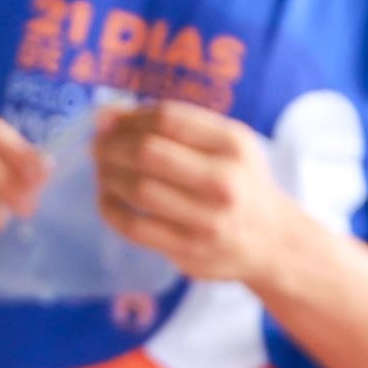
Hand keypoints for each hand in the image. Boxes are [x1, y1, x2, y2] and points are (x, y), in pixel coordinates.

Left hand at [92, 99, 312, 290]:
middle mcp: (224, 181)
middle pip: (148, 153)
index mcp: (233, 144)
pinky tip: (107, 199)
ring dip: (108, 176)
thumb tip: (107, 116)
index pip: (166, 119)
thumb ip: (175, 125)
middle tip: (97, 147)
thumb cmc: (238, 182)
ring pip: (138, 189)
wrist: (270, 241)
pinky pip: (135, 227)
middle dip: (112, 146)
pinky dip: (111, 210)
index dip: (128, 117)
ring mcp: (207, 220)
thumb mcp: (224, 143)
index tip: (108, 121)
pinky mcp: (189, 251)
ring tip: (103, 171)